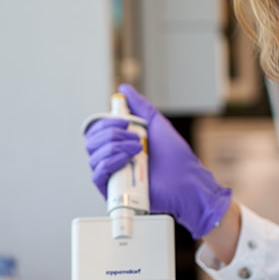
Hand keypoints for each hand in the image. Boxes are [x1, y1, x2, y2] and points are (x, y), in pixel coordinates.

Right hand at [83, 84, 231, 239]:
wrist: (186, 182)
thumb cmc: (176, 159)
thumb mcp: (157, 124)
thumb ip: (140, 106)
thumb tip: (125, 89)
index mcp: (120, 143)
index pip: (97, 130)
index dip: (106, 122)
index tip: (124, 122)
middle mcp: (113, 158)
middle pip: (92, 141)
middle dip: (112, 134)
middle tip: (135, 137)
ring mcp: (113, 174)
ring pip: (94, 155)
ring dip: (115, 147)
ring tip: (137, 150)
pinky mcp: (113, 190)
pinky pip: (98, 174)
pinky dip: (109, 162)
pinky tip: (126, 160)